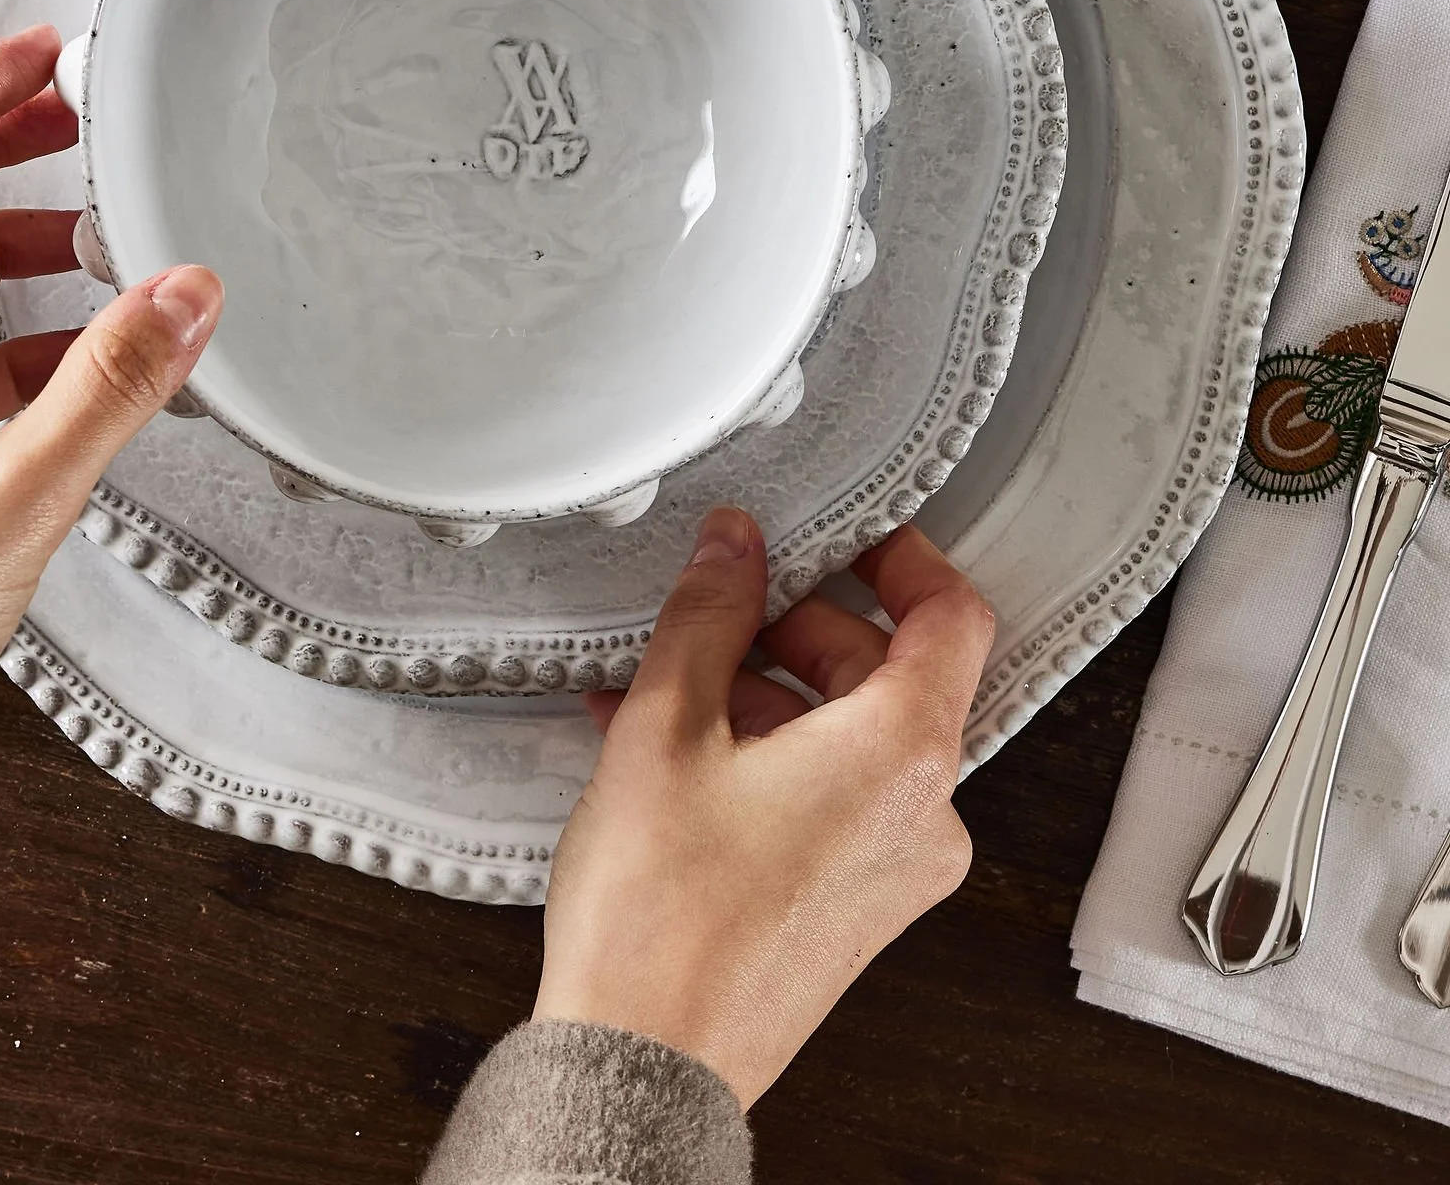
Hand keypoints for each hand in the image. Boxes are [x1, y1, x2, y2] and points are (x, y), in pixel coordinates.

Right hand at [534, 509, 993, 1106]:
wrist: (647, 1062)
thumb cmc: (662, 919)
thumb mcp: (666, 726)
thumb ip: (708, 615)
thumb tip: (734, 548)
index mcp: (900, 756)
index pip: (951, 618)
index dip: (901, 558)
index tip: (850, 537)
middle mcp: (923, 815)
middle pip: (890, 675)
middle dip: (799, 629)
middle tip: (720, 613)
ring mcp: (895, 870)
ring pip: (851, 738)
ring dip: (767, 695)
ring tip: (666, 690)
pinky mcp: (857, 908)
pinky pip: (832, 798)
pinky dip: (769, 758)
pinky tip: (675, 753)